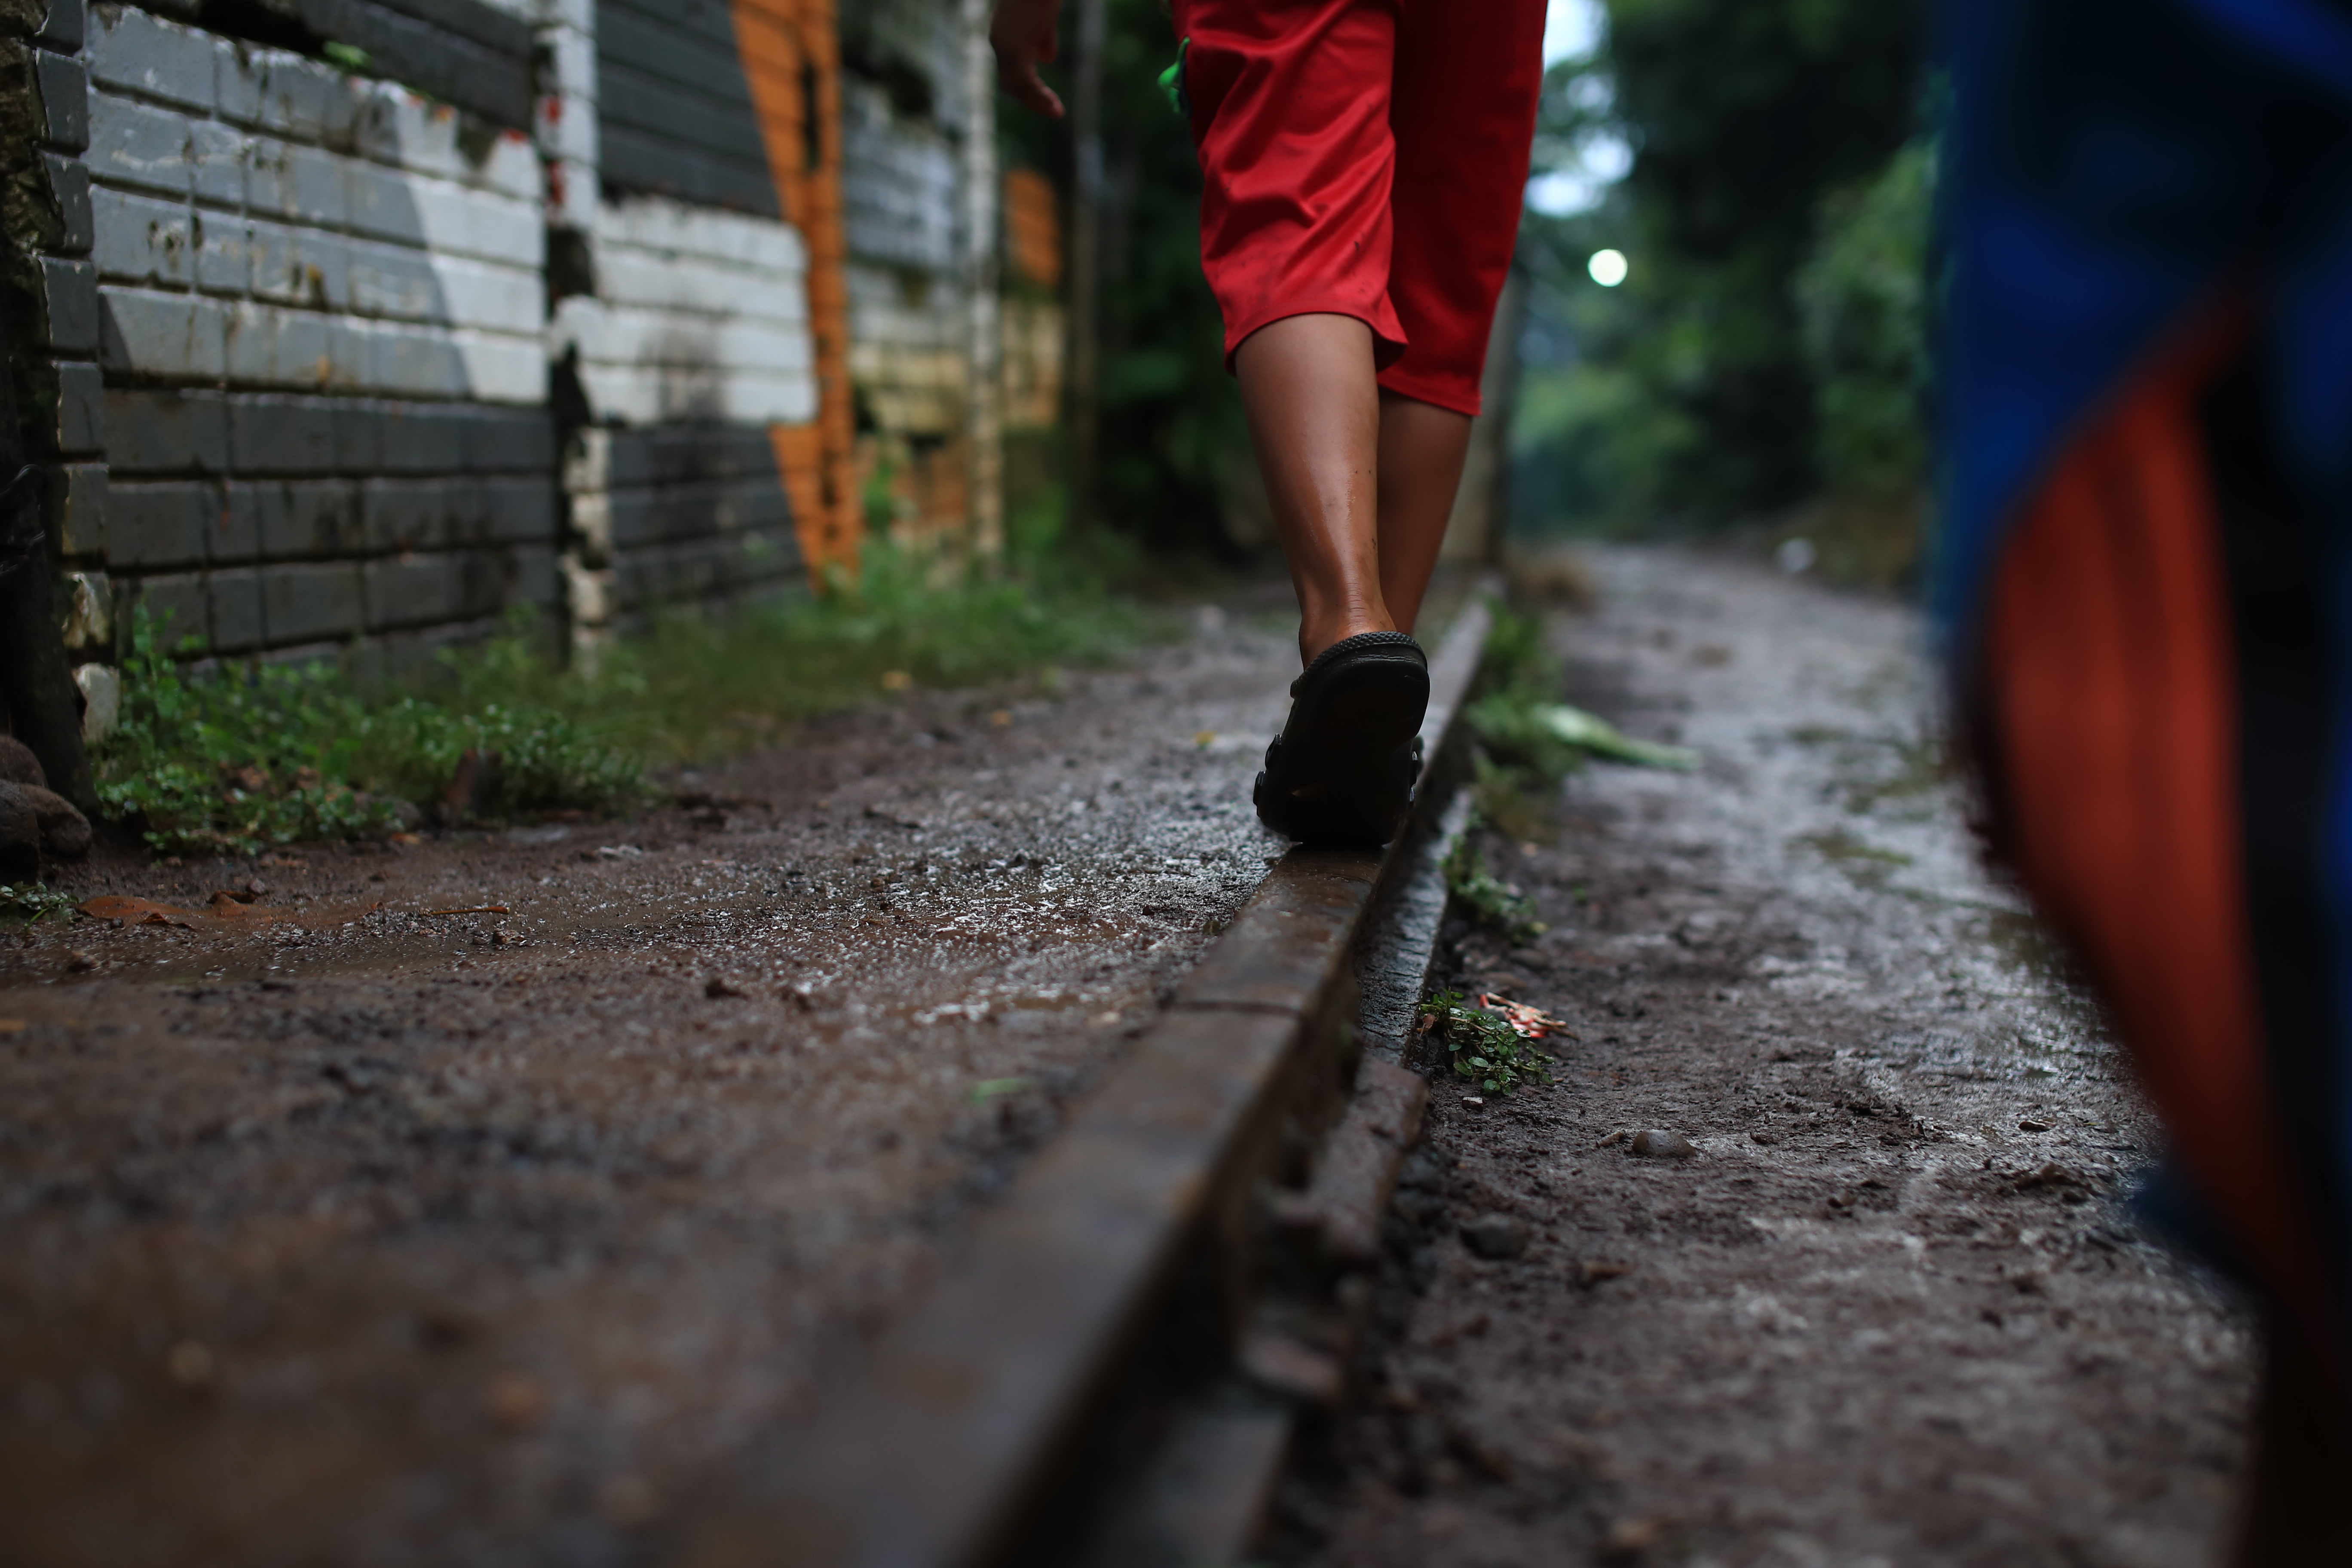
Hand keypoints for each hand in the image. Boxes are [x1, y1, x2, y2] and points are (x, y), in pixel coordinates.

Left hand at [991, 0, 1065, 116]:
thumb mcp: (1043, 16)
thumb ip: (1042, 37)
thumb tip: (1046, 59)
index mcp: (1003, 34)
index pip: (1011, 70)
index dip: (1028, 88)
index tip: (1048, 99)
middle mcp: (999, 41)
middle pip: (1010, 83)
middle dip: (1031, 100)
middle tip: (1054, 110)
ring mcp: (1005, 45)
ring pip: (1016, 86)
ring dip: (1037, 102)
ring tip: (1057, 111)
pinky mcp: (1016, 48)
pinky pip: (1025, 82)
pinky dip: (1038, 96)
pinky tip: (1054, 104)